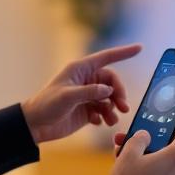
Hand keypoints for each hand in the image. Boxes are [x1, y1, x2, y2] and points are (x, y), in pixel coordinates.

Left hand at [20, 43, 142, 144]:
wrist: (35, 125)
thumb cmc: (47, 105)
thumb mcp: (67, 97)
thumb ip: (89, 92)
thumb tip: (109, 91)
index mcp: (80, 70)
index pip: (106, 58)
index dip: (123, 53)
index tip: (139, 48)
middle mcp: (85, 80)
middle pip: (111, 83)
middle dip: (119, 94)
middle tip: (123, 107)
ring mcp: (87, 96)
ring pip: (109, 98)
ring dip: (113, 108)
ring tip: (112, 120)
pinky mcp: (86, 110)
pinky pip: (103, 111)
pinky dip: (104, 117)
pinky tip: (98, 123)